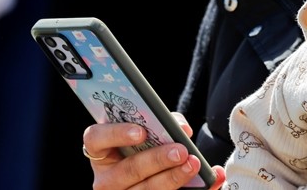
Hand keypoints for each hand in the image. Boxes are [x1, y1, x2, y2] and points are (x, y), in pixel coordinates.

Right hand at [83, 115, 225, 189]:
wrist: (150, 177)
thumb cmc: (146, 150)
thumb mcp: (148, 136)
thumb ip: (162, 125)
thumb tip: (182, 128)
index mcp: (103, 153)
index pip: (94, 139)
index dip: (115, 134)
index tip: (140, 131)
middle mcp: (107, 179)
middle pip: (128, 170)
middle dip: (157, 160)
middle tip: (181, 150)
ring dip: (173, 178)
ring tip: (194, 164)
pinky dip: (195, 189)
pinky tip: (212, 178)